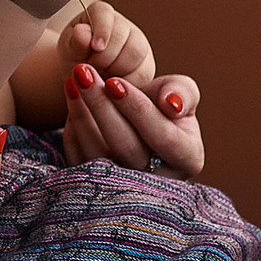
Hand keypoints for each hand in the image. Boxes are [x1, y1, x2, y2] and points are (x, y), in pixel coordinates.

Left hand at [56, 1, 154, 85]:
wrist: (80, 75)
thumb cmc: (73, 57)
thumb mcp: (69, 49)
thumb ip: (75, 42)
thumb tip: (81, 31)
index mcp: (101, 14)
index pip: (105, 15)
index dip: (103, 31)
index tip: (96, 47)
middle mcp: (125, 26)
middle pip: (126, 38)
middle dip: (107, 58)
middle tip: (91, 69)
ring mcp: (138, 45)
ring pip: (138, 57)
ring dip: (116, 71)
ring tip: (98, 76)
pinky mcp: (145, 65)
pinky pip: (143, 74)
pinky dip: (124, 82)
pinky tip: (109, 84)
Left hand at [63, 69, 204, 177]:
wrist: (139, 119)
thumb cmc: (164, 104)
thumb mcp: (181, 92)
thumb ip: (182, 92)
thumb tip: (171, 103)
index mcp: (188, 159)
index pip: (163, 137)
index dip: (138, 109)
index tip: (114, 82)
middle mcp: (158, 180)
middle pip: (125, 146)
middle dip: (102, 106)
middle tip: (83, 73)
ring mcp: (125, 187)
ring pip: (97, 154)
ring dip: (82, 113)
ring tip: (74, 79)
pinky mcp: (97, 185)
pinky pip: (79, 158)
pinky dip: (72, 127)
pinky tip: (72, 97)